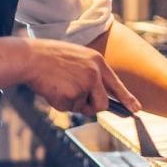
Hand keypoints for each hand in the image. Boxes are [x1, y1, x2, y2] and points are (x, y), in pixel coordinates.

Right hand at [23, 39, 140, 116]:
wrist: (30, 57)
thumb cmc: (49, 57)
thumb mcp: (76, 58)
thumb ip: (89, 74)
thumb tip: (95, 100)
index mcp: (97, 61)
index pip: (116, 84)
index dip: (127, 98)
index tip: (136, 109)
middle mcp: (95, 73)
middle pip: (102, 103)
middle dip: (92, 107)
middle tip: (76, 100)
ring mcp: (85, 85)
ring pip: (85, 108)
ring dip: (75, 105)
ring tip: (61, 89)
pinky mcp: (73, 95)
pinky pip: (70, 109)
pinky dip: (60, 104)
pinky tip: (53, 90)